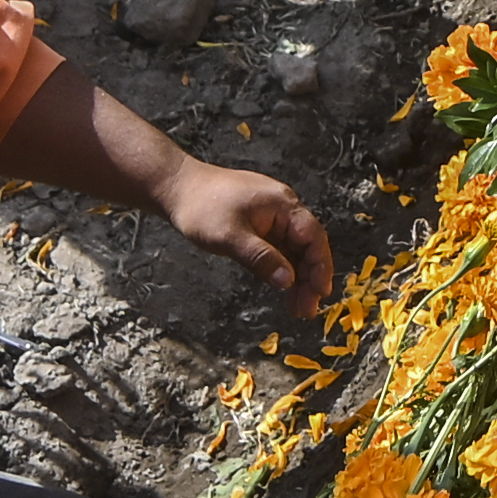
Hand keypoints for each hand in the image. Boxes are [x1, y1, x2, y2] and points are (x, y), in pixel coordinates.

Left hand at [152, 156, 332, 313]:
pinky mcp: (260, 223)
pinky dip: (283, 268)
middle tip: (307, 309)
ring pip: (294, 249)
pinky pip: (280, 247)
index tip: (321, 293)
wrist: (176, 187)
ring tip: (297, 307)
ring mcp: (271, 215)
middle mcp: (283, 208)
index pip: (313, 236)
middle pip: (307, 245)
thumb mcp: (230, 237)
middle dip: (310, 278)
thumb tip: (288, 281)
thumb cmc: (201, 207)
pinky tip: (283, 287)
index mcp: (282, 204)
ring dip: (298, 276)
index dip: (321, 266)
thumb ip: (261, 258)